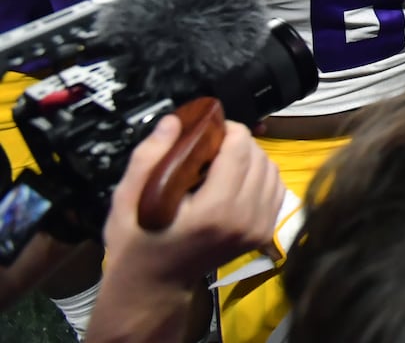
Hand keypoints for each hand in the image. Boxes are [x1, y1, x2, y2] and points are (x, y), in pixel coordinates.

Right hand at [103, 115, 284, 289]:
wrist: (154, 284)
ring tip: (221, 165)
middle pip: (258, 155)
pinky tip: (236, 181)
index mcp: (213, 211)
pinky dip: (260, 176)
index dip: (226, 129)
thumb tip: (175, 121)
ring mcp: (258, 228)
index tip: (206, 131)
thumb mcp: (128, 199)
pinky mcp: (264, 233)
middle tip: (209, 148)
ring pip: (271, 168)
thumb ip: (150, 157)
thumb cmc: (137, 242)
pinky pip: (276, 188)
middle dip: (236, 142)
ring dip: (250, 157)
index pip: (240, 149)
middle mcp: (244, 219)